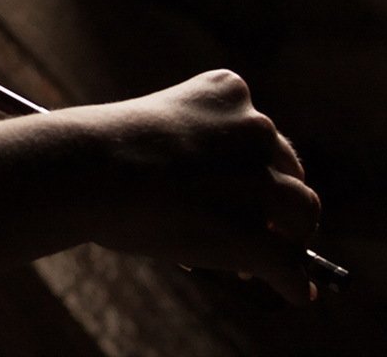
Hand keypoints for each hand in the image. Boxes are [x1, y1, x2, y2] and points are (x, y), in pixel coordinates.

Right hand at [73, 70, 321, 303]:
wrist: (85, 170)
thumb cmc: (99, 150)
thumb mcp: (153, 124)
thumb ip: (190, 150)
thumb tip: (211, 207)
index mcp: (229, 92)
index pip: (259, 133)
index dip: (253, 165)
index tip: (240, 185)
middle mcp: (255, 128)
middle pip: (288, 171)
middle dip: (276, 200)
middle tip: (269, 225)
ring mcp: (259, 181)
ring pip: (301, 212)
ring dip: (292, 236)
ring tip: (281, 257)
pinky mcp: (255, 234)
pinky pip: (287, 265)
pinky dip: (292, 282)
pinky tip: (294, 292)